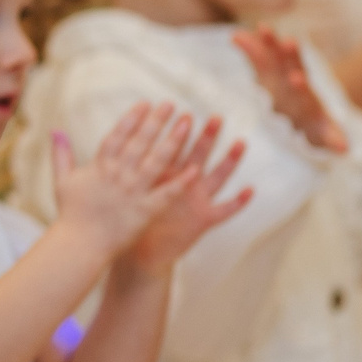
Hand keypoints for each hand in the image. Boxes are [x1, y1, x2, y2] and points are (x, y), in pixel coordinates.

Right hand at [53, 102, 214, 254]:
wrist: (79, 246)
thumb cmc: (70, 214)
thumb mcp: (62, 180)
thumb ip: (61, 154)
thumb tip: (55, 130)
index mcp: (100, 167)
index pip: (118, 136)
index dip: (132, 119)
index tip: (146, 103)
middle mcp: (118, 176)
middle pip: (140, 143)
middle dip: (156, 122)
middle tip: (171, 105)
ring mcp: (132, 193)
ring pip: (156, 162)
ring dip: (172, 142)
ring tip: (186, 124)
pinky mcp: (145, 211)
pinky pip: (166, 194)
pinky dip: (180, 182)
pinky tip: (195, 169)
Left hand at [123, 114, 251, 271]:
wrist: (142, 252)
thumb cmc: (132, 216)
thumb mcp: (131, 187)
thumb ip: (127, 164)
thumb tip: (111, 140)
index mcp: (165, 175)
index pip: (173, 148)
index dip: (177, 131)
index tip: (181, 110)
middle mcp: (185, 184)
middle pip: (198, 156)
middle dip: (206, 137)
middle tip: (215, 116)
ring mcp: (197, 200)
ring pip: (216, 177)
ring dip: (229, 161)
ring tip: (239, 142)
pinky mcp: (204, 220)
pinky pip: (224, 211)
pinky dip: (238, 203)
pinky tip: (250, 190)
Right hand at [233, 27, 349, 153]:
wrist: (311, 117)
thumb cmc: (317, 128)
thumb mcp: (326, 136)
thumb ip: (333, 140)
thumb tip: (344, 148)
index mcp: (308, 101)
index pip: (306, 92)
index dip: (301, 87)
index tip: (296, 79)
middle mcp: (296, 84)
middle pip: (292, 69)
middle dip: (288, 56)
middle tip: (285, 41)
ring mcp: (282, 77)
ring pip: (275, 60)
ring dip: (269, 45)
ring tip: (262, 28)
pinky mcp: (267, 76)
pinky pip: (257, 61)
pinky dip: (249, 48)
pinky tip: (235, 35)